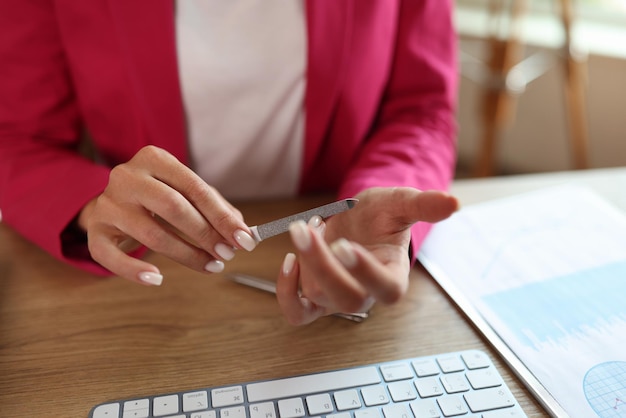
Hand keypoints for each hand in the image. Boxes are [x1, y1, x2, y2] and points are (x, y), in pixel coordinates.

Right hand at [78, 146, 257, 284]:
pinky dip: (134, 270)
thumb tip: (242, 231)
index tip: (244, 239)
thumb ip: (214, 207)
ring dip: (186, 255)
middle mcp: (127, 176)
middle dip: (205, 234)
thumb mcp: (185, 191)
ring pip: (151, 234)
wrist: (111, 200)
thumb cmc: (158, 196)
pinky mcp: (95, 230)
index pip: (195, 188)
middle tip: (227, 254)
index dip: (222, 216)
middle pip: (173, 207)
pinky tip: (157, 278)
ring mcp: (108, 203)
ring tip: (210, 266)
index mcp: (154, 159)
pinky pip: (111, 256)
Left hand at [275, 187, 458, 324]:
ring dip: (305, 263)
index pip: (385, 288)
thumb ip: (424, 205)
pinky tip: (288, 261)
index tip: (346, 245)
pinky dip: (287, 294)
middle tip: (306, 229)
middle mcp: (366, 293)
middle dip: (323, 265)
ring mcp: (337, 297)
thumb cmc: (382, 216)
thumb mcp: (401, 204)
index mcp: (393, 276)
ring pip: (319, 297)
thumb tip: (453, 203)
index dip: (365, 272)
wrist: (360, 221)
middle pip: (347, 297)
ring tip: (302, 228)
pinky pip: (298, 312)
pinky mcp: (315, 296)